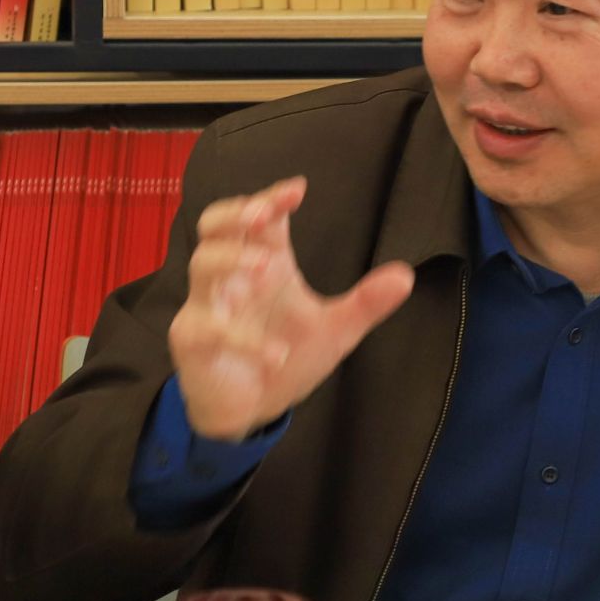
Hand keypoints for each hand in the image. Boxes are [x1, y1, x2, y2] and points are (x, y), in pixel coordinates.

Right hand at [168, 176, 414, 440]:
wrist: (253, 411)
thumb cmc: (286, 357)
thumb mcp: (335, 332)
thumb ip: (365, 304)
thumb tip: (406, 275)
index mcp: (264, 262)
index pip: (260, 217)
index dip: (272, 198)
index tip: (298, 189)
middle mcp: (231, 277)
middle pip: (214, 225)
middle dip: (235, 212)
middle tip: (262, 213)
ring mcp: (207, 306)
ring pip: (203, 265)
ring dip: (233, 259)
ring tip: (266, 268)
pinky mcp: (194, 340)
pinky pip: (209, 329)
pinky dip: (243, 339)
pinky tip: (277, 355)